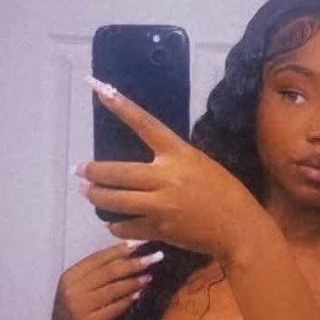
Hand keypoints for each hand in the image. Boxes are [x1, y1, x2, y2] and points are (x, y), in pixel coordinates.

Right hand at [51, 242, 160, 319]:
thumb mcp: (80, 286)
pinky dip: (127, 301)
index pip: (98, 258)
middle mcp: (71, 290)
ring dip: (134, 282)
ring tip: (150, 276)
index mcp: (69, 276)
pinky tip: (139, 295)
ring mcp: (78, 308)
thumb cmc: (78, 308)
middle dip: (133, 263)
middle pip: (108, 272)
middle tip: (154, 258)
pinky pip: (113, 309)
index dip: (120, 250)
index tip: (141, 244)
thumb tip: (129, 251)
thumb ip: (98, 271)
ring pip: (112, 290)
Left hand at [76, 79, 255, 256]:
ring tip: (88, 193)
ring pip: (116, 200)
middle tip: (80, 171)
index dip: (121, 106)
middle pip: (117, 172)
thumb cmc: (226, 193)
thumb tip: (148, 163)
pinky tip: (113, 221)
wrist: (239, 228)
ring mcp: (161, 205)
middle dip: (93, 172)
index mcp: (179, 154)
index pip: (145, 124)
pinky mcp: (160, 229)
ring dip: (97, 197)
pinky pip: (127, 226)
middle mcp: (167, 177)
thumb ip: (173, 162)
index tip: (100, 90)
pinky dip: (116, 224)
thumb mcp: (201, 165)